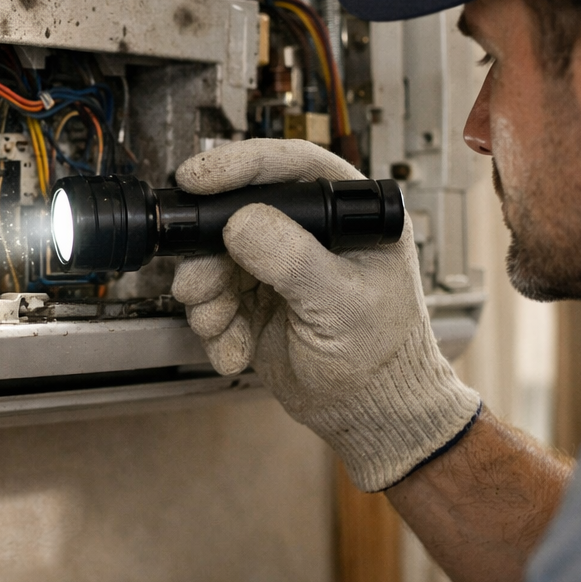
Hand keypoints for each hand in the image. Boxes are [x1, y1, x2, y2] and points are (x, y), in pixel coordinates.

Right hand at [171, 139, 480, 490]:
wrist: (371, 416)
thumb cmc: (383, 357)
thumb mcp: (341, 303)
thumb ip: (293, 260)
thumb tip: (242, 222)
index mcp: (348, 213)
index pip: (291, 167)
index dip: (240, 165)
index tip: (197, 177)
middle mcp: (310, 232)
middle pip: (238, 213)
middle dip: (209, 254)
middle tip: (198, 284)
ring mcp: (279, 266)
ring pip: (216, 257)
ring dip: (208, 296)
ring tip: (220, 326)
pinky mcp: (256, 299)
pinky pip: (215, 298)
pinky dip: (215, 326)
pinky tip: (234, 350)